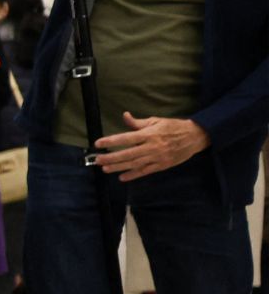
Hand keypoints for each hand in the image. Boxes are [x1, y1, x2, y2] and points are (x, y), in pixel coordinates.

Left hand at [93, 113, 209, 180]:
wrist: (195, 137)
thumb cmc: (173, 127)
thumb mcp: (156, 121)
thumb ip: (138, 122)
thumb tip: (125, 116)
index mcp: (149, 134)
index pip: (127, 138)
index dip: (112, 141)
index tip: (99, 143)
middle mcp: (152, 147)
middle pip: (128, 154)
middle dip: (111, 157)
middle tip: (98, 159)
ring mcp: (157, 158)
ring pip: (135, 164)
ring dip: (119, 167)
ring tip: (105, 168)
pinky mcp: (162, 166)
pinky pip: (145, 172)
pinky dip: (133, 175)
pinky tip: (122, 177)